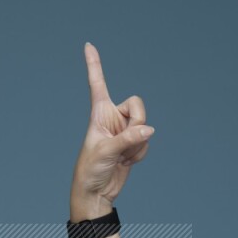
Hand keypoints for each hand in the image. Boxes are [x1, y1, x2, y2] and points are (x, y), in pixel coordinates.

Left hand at [69, 42, 154, 219]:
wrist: (96, 192)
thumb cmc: (90, 170)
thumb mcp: (105, 152)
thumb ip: (127, 139)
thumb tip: (149, 130)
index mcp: (99, 113)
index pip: (97, 84)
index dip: (94, 65)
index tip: (88, 45)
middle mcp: (112, 118)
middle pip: (137, 105)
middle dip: (137, 123)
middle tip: (124, 142)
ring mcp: (124, 131)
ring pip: (145, 125)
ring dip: (137, 144)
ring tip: (121, 157)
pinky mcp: (133, 144)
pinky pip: (146, 142)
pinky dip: (139, 154)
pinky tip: (126, 162)